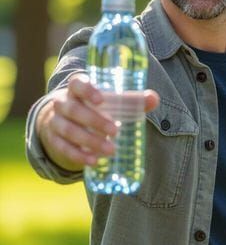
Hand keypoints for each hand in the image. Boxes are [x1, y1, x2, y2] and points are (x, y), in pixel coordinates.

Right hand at [38, 71, 159, 170]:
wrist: (64, 117)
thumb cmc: (94, 105)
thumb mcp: (109, 99)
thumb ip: (131, 99)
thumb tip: (153, 99)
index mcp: (76, 87)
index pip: (77, 83)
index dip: (87, 90)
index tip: (101, 100)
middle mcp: (62, 102)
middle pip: (73, 109)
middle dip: (94, 121)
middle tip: (115, 130)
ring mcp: (54, 121)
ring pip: (68, 130)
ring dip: (89, 141)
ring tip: (110, 150)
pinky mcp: (53, 139)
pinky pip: (62, 147)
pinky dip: (78, 155)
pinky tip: (93, 161)